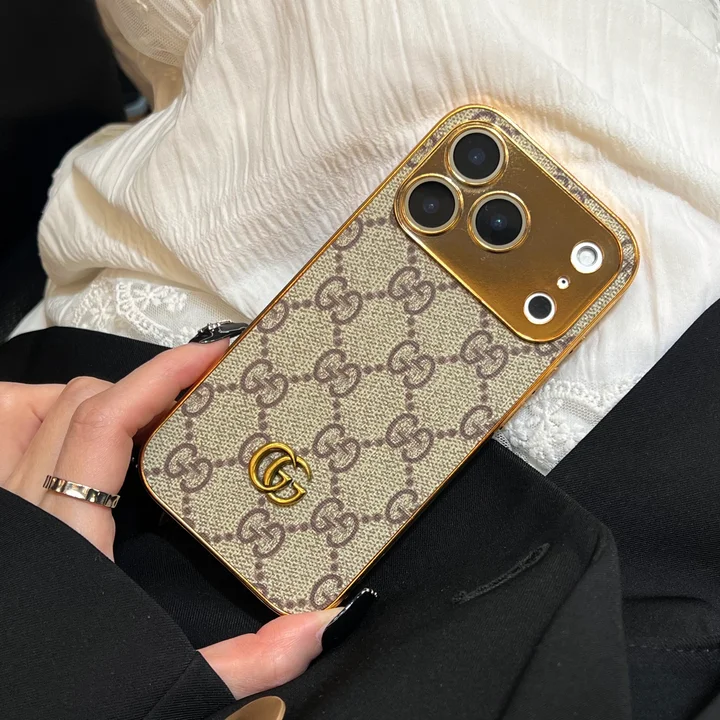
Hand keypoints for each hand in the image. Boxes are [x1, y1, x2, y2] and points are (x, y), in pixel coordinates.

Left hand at [0, 342, 369, 698]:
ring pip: (35, 408)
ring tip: (139, 413)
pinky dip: (44, 419)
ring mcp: (6, 507)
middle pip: (82, 402)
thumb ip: (245, 660)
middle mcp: (29, 510)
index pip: (110, 418)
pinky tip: (79, 440)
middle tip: (196, 398)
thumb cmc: (64, 696)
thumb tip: (320, 626)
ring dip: (89, 399)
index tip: (212, 356)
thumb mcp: (163, 680)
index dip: (162, 374)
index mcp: (74, 535)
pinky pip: (6, 433)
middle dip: (145, 388)